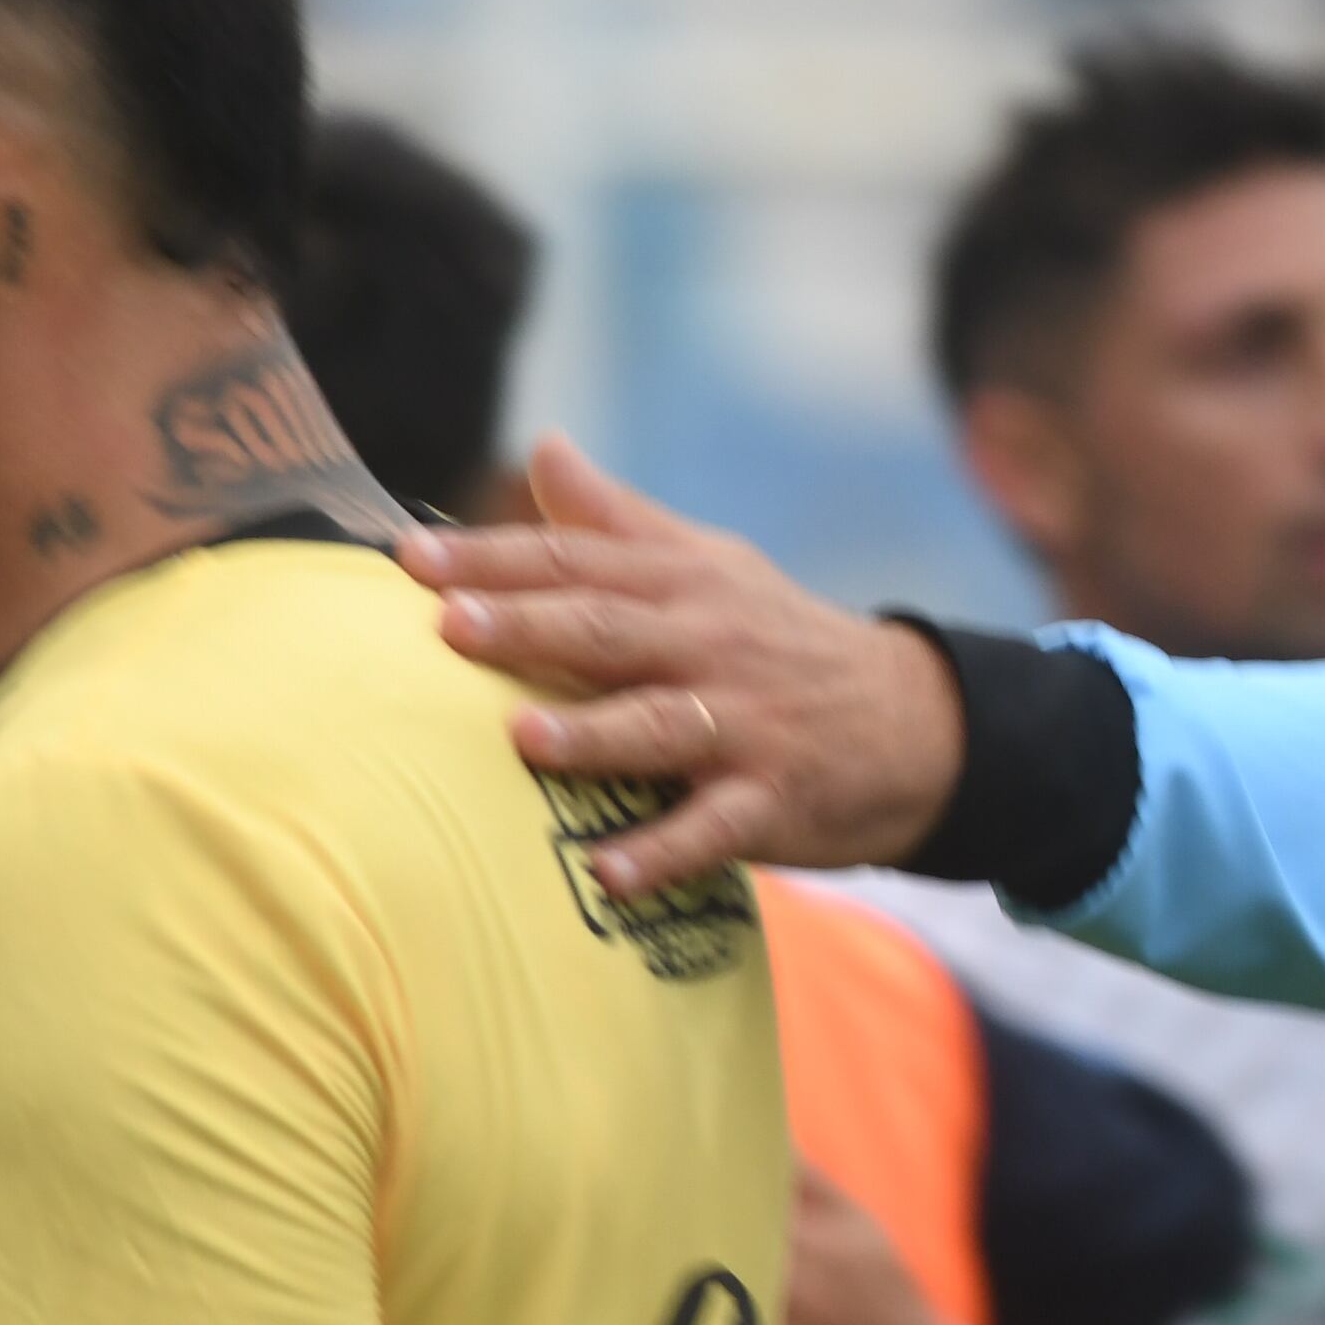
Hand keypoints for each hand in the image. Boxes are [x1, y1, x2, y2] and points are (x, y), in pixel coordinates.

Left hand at [413, 437, 966, 896]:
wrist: (914, 725)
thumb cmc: (783, 641)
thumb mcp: (712, 566)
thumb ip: (618, 518)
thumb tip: (541, 449)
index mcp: (685, 584)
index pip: (577, 561)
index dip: (494, 557)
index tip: (410, 557)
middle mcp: (710, 645)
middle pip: (608, 630)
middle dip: (528, 626)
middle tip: (449, 626)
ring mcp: (744, 725)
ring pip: (659, 725)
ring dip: (592, 735)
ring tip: (520, 741)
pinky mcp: (772, 800)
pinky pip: (711, 829)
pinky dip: (661, 852)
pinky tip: (605, 876)